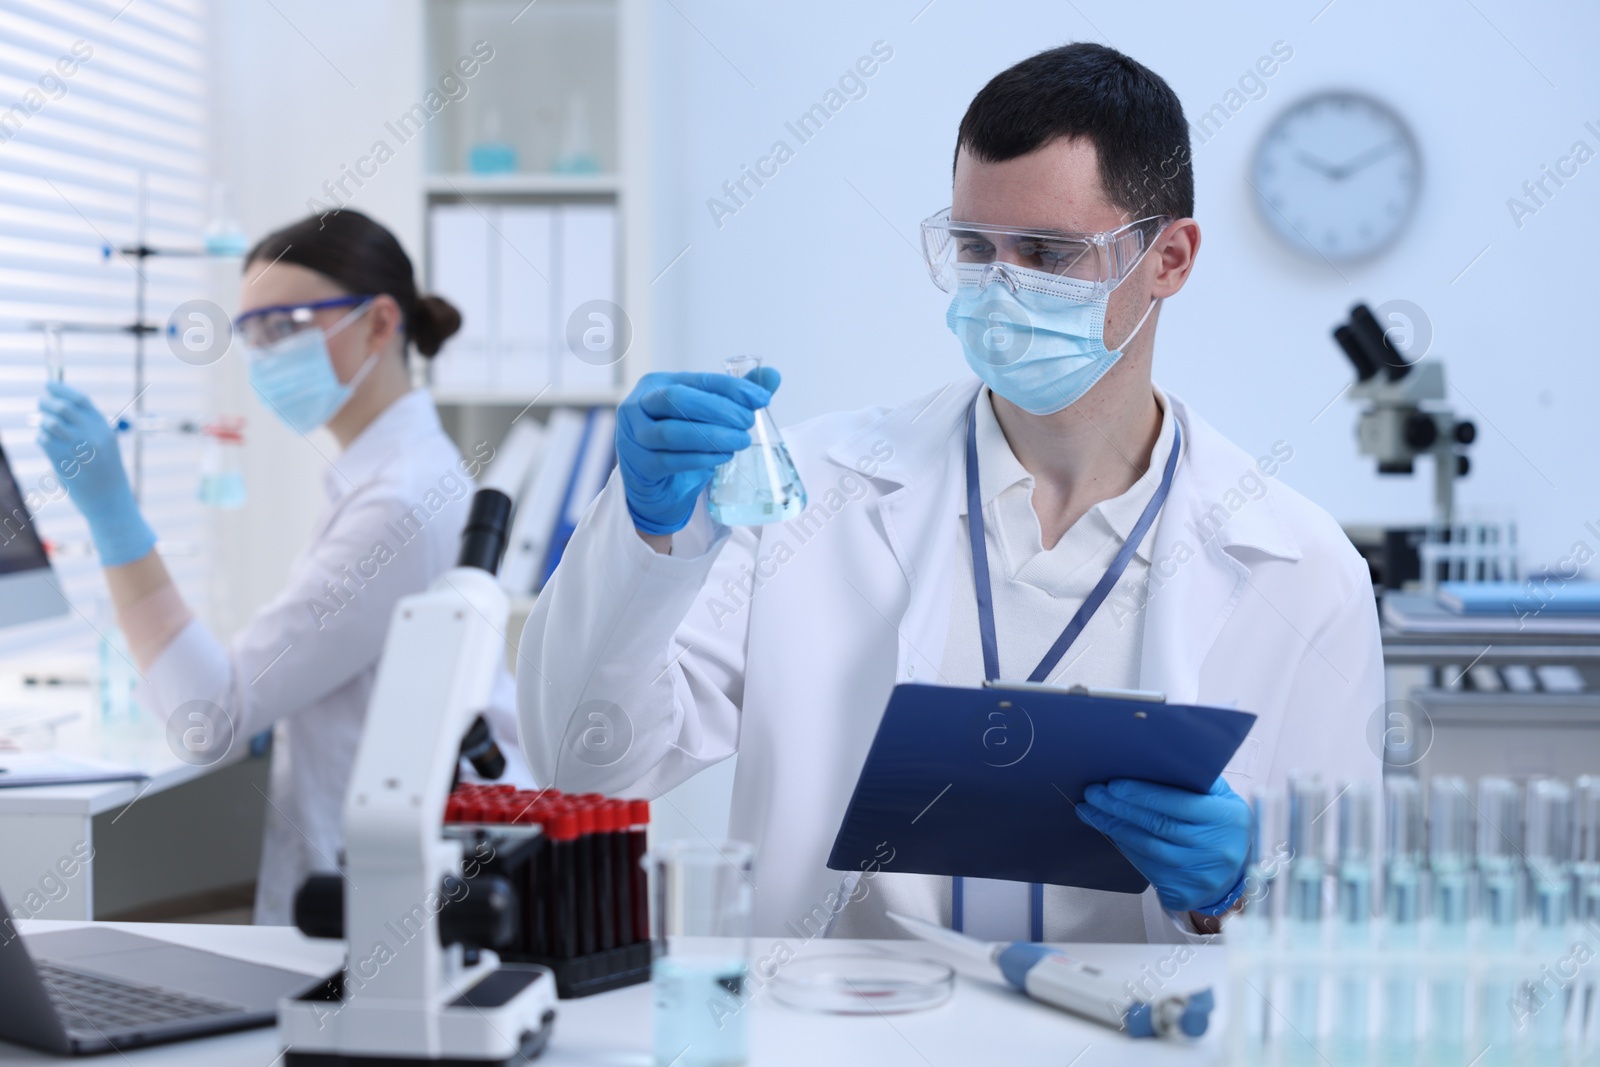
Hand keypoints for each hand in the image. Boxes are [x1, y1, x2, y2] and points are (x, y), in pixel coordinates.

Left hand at [37, 382, 154, 566]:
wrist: (110, 501)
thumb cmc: (105, 471)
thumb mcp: (104, 444)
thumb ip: (86, 425)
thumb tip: (59, 405)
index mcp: (104, 427)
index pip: (79, 399)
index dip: (61, 389)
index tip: (49, 386)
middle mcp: (92, 434)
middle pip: (61, 407)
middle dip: (45, 402)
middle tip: (40, 404)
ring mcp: (77, 448)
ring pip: (49, 422)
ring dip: (41, 421)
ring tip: (44, 426)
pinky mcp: (63, 461)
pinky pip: (43, 440)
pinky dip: (40, 437)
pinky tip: (46, 443)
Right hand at [615, 369, 778, 535]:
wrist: (656, 486)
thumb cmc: (681, 443)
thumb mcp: (705, 416)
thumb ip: (734, 396)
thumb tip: (772, 375)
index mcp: (657, 384)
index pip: (698, 380)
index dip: (731, 388)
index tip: (762, 398)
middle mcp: (639, 405)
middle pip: (676, 400)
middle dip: (717, 409)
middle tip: (747, 422)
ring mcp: (634, 436)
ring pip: (671, 432)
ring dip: (711, 436)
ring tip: (741, 441)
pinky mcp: (639, 465)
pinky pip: (669, 460)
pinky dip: (699, 458)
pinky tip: (722, 457)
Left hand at [1076, 775, 1250, 914]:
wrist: (1235, 874)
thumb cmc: (1221, 826)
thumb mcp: (1221, 799)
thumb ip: (1195, 781)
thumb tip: (1150, 761)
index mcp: (1226, 818)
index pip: (1178, 803)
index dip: (1142, 794)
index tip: (1114, 785)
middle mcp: (1217, 848)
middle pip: (1158, 825)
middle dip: (1119, 808)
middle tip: (1094, 794)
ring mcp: (1200, 874)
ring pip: (1148, 848)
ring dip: (1114, 827)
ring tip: (1092, 811)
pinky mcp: (1184, 893)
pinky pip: (1147, 867)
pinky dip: (1126, 847)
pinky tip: (1112, 832)